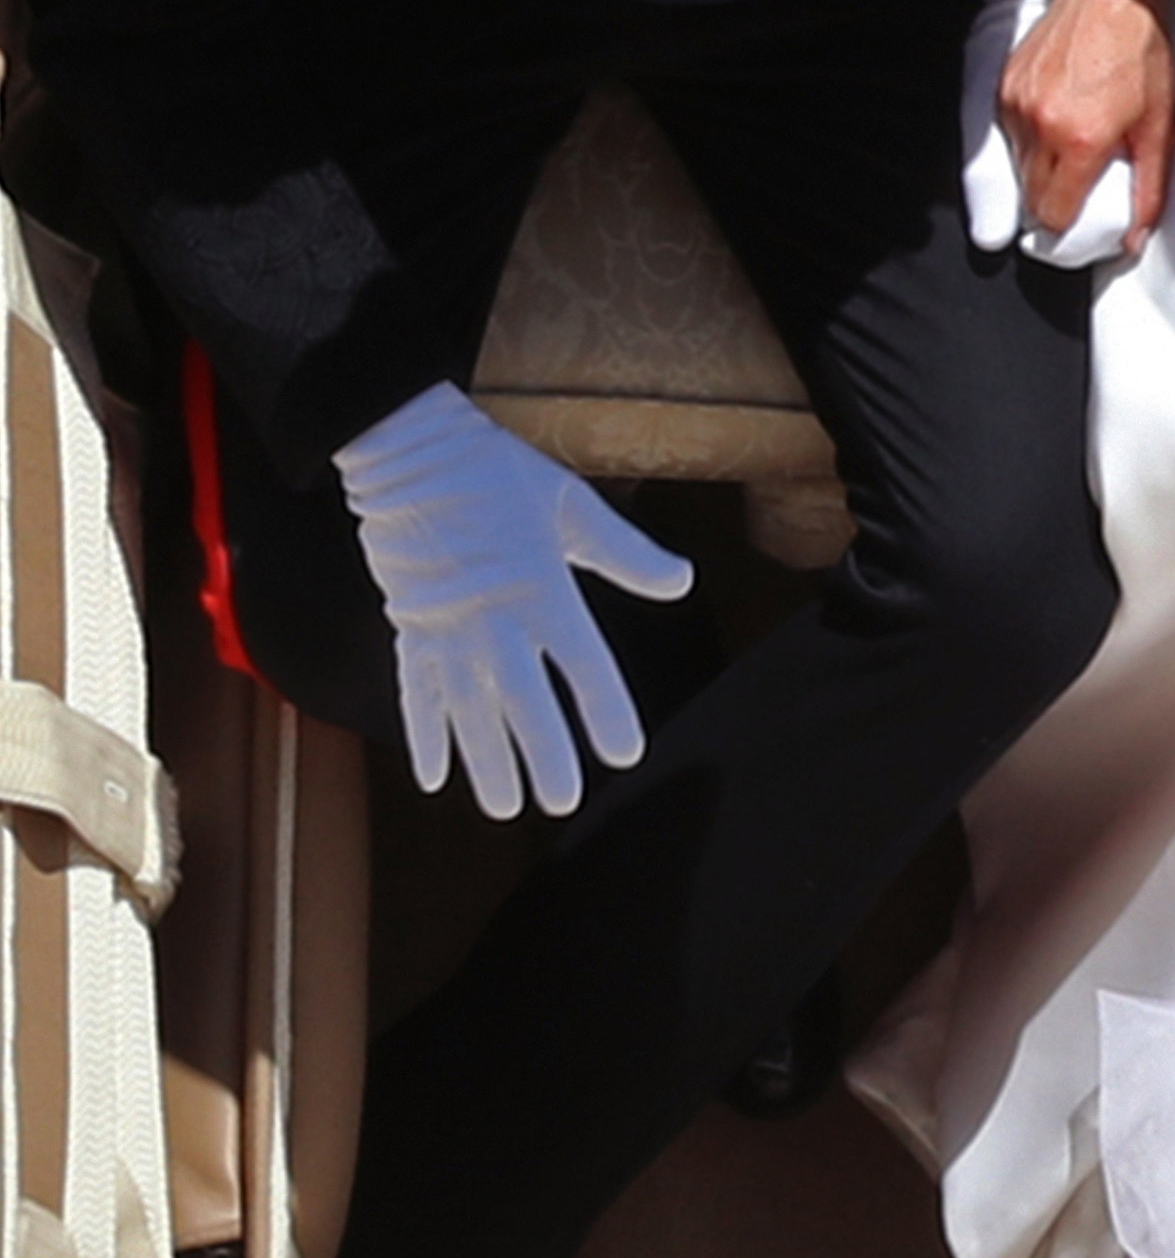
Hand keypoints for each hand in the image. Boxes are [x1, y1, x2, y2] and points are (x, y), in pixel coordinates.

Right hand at [334, 382, 693, 818]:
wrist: (412, 451)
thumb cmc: (501, 475)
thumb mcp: (574, 507)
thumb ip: (628, 554)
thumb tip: (683, 581)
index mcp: (545, 588)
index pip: (584, 666)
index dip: (605, 713)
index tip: (623, 754)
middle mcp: (497, 618)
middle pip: (524, 702)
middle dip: (543, 757)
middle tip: (561, 803)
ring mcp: (447, 627)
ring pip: (468, 711)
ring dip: (484, 762)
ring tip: (502, 807)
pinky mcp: (408, 627)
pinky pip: (416, 693)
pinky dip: (424, 737)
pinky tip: (433, 778)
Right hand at [961, 0, 1135, 266]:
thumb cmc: (1140, 52)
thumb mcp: (1160, 127)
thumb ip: (1149, 190)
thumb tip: (1137, 235)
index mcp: (1080, 141)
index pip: (1052, 214)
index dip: (1065, 224)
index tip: (1078, 220)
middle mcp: (1042, 124)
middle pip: (1030, 196)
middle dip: (1053, 200)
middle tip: (1079, 186)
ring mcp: (1018, 102)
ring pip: (1017, 164)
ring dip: (1040, 167)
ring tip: (1072, 144)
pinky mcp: (1006, 84)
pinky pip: (1009, 131)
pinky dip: (1029, 135)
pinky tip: (1057, 118)